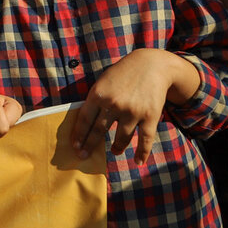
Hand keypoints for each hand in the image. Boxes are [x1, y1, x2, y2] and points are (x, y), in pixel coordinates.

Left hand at [72, 49, 197, 162]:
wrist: (152, 65)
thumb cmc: (123, 74)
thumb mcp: (103, 81)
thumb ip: (95, 99)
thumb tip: (84, 123)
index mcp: (98, 94)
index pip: (84, 120)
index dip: (79, 135)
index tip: (75, 146)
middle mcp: (114, 104)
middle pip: (99, 131)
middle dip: (90, 145)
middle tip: (83, 156)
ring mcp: (132, 111)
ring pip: (121, 138)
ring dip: (117, 148)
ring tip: (115, 152)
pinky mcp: (150, 116)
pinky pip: (144, 140)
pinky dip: (142, 153)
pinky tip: (138, 161)